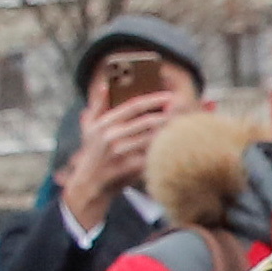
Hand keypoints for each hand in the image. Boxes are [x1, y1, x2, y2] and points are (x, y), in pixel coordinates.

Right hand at [57, 80, 174, 229]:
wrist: (88, 184)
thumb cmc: (92, 154)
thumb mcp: (88, 128)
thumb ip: (97, 106)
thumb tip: (104, 85)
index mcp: (104, 123)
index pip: (133, 106)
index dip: (153, 99)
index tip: (169, 96)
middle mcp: (111, 135)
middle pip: (147, 121)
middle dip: (167, 115)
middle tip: (183, 110)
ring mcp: (119, 152)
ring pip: (152, 138)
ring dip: (168, 132)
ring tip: (183, 127)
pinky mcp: (127, 168)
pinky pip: (151, 156)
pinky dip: (162, 150)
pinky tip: (174, 146)